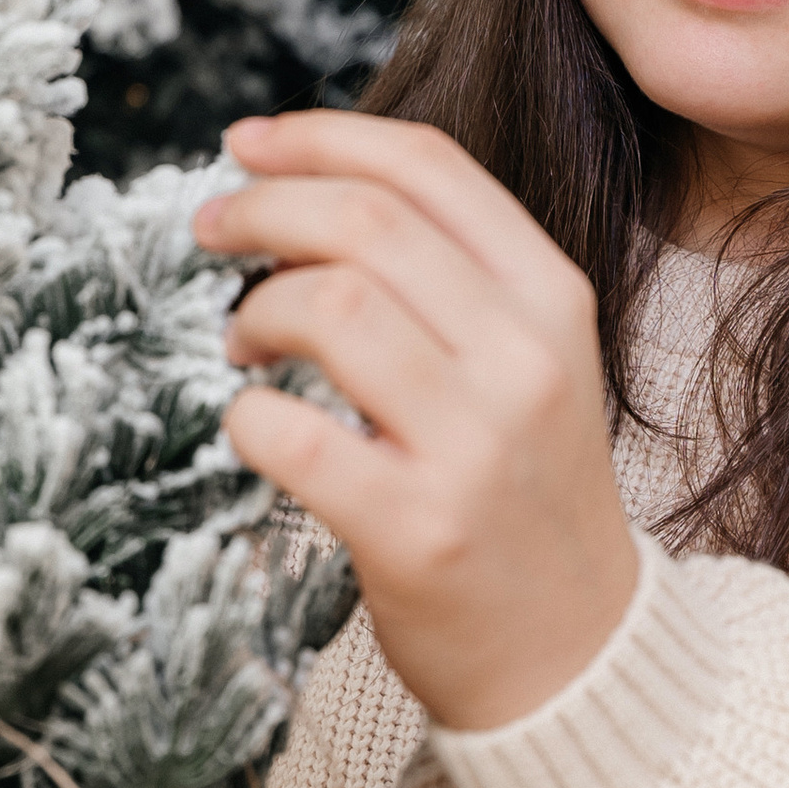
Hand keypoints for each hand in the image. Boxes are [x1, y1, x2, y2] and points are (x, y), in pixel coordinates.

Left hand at [193, 113, 636, 731]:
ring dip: (255, 311)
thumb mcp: (528, 360)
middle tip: (211, 230)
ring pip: (331, 309)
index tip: (246, 145)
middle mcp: (526, 360)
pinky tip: (255, 426)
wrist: (578, 651)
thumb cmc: (521, 490)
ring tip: (242, 343)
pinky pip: (293, 437)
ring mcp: (476, 448)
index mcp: (553, 297)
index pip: (428, 167)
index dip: (318, 136)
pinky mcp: (418, 532)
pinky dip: (247, 418)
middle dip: (262, 208)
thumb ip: (446, 274)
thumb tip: (302, 188)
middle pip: (368, 223)